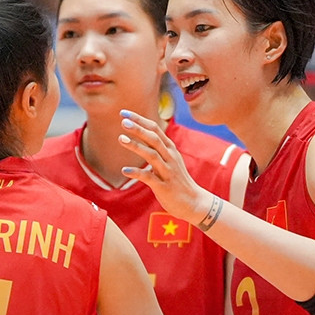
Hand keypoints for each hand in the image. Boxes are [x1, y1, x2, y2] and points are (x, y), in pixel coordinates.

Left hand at [118, 109, 211, 223]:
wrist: (194, 202)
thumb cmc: (177, 180)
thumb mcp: (168, 160)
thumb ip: (156, 148)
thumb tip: (142, 134)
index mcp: (170, 149)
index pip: (155, 129)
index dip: (139, 120)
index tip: (124, 112)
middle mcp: (170, 157)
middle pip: (154, 138)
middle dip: (138, 129)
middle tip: (123, 121)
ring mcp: (167, 171)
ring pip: (151, 155)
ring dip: (135, 146)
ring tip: (120, 138)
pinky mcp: (164, 186)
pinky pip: (149, 177)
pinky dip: (136, 173)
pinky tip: (124, 171)